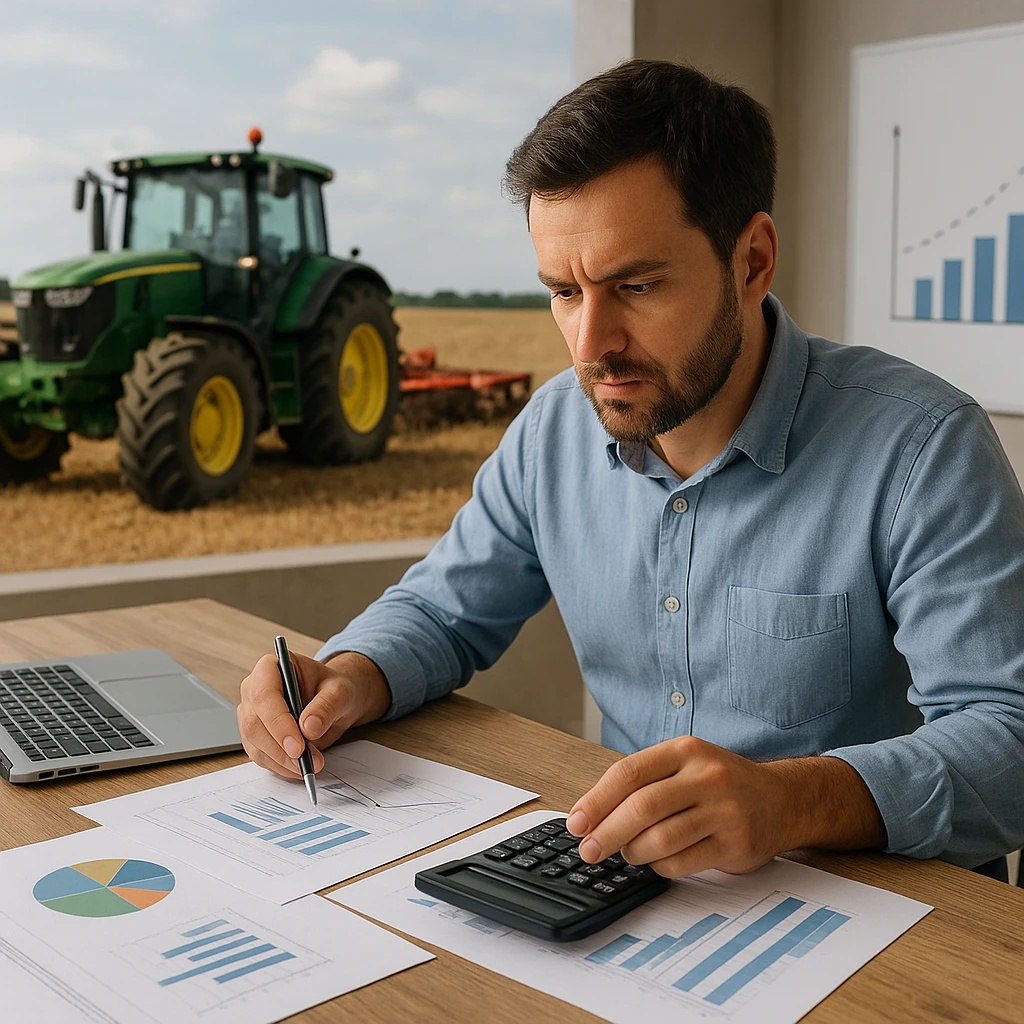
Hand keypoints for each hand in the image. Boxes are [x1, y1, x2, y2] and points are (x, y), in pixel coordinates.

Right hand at [237, 649, 390, 779]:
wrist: (333, 701)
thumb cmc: (334, 689)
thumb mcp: (340, 692)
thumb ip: (326, 706)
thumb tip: (308, 728)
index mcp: (270, 668)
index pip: (264, 695)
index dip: (278, 723)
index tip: (298, 747)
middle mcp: (253, 689)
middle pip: (254, 723)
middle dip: (281, 748)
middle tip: (308, 762)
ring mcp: (250, 713)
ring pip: (255, 743)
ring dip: (282, 760)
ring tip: (311, 765)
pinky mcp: (254, 735)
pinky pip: (260, 755)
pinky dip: (280, 766)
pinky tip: (299, 767)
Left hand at [564, 736, 885, 877]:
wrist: (784, 799)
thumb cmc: (720, 783)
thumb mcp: (686, 764)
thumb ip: (644, 782)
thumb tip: (590, 815)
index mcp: (686, 750)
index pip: (629, 773)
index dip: (596, 800)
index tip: (575, 822)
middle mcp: (706, 776)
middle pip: (642, 807)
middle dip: (607, 833)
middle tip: (588, 850)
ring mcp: (724, 810)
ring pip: (660, 839)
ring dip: (634, 852)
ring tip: (628, 853)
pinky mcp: (736, 844)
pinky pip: (682, 862)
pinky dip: (660, 866)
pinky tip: (659, 861)